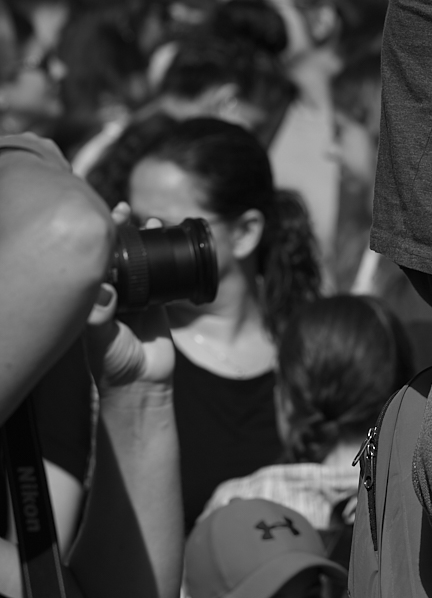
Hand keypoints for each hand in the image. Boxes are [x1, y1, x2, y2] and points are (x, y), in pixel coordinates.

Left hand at [84, 205, 174, 388]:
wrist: (143, 386)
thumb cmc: (114, 366)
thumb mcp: (102, 342)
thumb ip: (100, 317)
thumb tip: (104, 289)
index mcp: (95, 299)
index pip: (96, 261)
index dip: (100, 239)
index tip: (106, 219)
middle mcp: (113, 295)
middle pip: (117, 255)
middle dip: (121, 232)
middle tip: (125, 210)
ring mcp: (136, 298)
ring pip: (140, 262)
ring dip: (145, 241)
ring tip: (151, 221)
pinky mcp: (158, 305)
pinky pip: (162, 277)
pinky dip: (166, 260)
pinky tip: (168, 244)